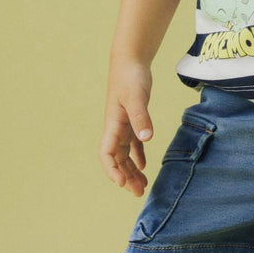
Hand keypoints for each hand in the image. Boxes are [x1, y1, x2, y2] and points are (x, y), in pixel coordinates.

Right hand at [99, 59, 153, 195]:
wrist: (131, 60)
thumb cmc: (130, 77)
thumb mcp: (136, 97)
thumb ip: (141, 117)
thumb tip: (146, 138)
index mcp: (113, 125)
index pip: (106, 154)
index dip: (112, 170)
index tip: (122, 184)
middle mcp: (116, 128)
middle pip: (118, 159)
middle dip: (126, 177)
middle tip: (139, 192)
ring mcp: (124, 124)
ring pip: (125, 154)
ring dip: (132, 170)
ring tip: (142, 186)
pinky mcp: (133, 118)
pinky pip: (133, 143)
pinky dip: (138, 155)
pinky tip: (145, 165)